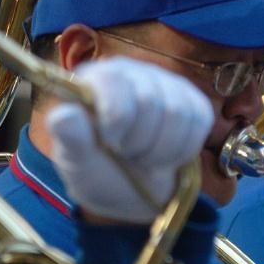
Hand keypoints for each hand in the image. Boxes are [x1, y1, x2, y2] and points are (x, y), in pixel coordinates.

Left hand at [46, 57, 212, 223]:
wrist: (134, 190)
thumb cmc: (99, 171)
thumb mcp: (77, 164)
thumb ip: (70, 140)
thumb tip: (64, 116)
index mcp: (95, 80)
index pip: (112, 81)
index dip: (117, 116)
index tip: (111, 143)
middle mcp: (131, 73)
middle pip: (150, 100)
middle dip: (139, 142)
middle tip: (126, 154)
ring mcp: (164, 84)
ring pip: (178, 112)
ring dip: (161, 150)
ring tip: (144, 156)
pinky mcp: (192, 100)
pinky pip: (199, 121)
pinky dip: (183, 149)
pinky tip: (165, 154)